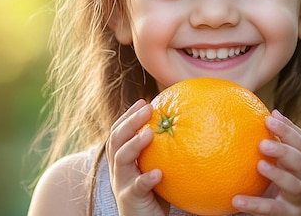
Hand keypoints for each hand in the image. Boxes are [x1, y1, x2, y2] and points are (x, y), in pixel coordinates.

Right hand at [106, 99, 169, 215]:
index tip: (143, 101)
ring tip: (149, 133)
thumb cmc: (153, 197)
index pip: (118, 132)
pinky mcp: (130, 199)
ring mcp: (122, 184)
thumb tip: (185, 129)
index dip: (128, 116)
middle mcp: (117, 169)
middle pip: (116, 139)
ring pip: (121, 159)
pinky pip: (136, 187)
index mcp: (121, 161)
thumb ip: (161, 154)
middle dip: (130, 122)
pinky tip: (159, 173)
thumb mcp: (155, 170)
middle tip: (148, 108)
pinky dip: (146, 178)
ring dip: (134, 144)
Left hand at [232, 110, 300, 215]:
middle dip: (283, 150)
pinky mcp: (289, 215)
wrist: (287, 215)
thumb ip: (274, 141)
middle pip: (300, 161)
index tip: (269, 118)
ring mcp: (298, 198)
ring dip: (278, 175)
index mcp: (297, 164)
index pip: (297, 143)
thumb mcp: (277, 163)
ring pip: (293, 185)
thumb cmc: (278, 185)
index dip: (286, 130)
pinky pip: (272, 210)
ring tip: (260, 166)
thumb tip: (273, 111)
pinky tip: (236, 200)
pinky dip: (255, 204)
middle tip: (263, 143)